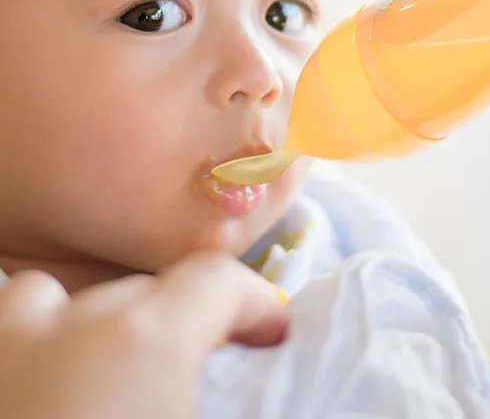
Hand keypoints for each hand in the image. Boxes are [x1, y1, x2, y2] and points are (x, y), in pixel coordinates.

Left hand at [0, 252, 286, 418]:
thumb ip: (232, 408)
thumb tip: (248, 400)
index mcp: (142, 340)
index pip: (214, 279)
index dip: (251, 303)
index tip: (268, 336)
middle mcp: (65, 329)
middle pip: (139, 292)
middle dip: (177, 325)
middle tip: (189, 381)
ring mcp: (2, 353)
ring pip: (49, 300)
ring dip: (80, 325)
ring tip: (100, 377)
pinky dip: (23, 351)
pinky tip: (39, 394)